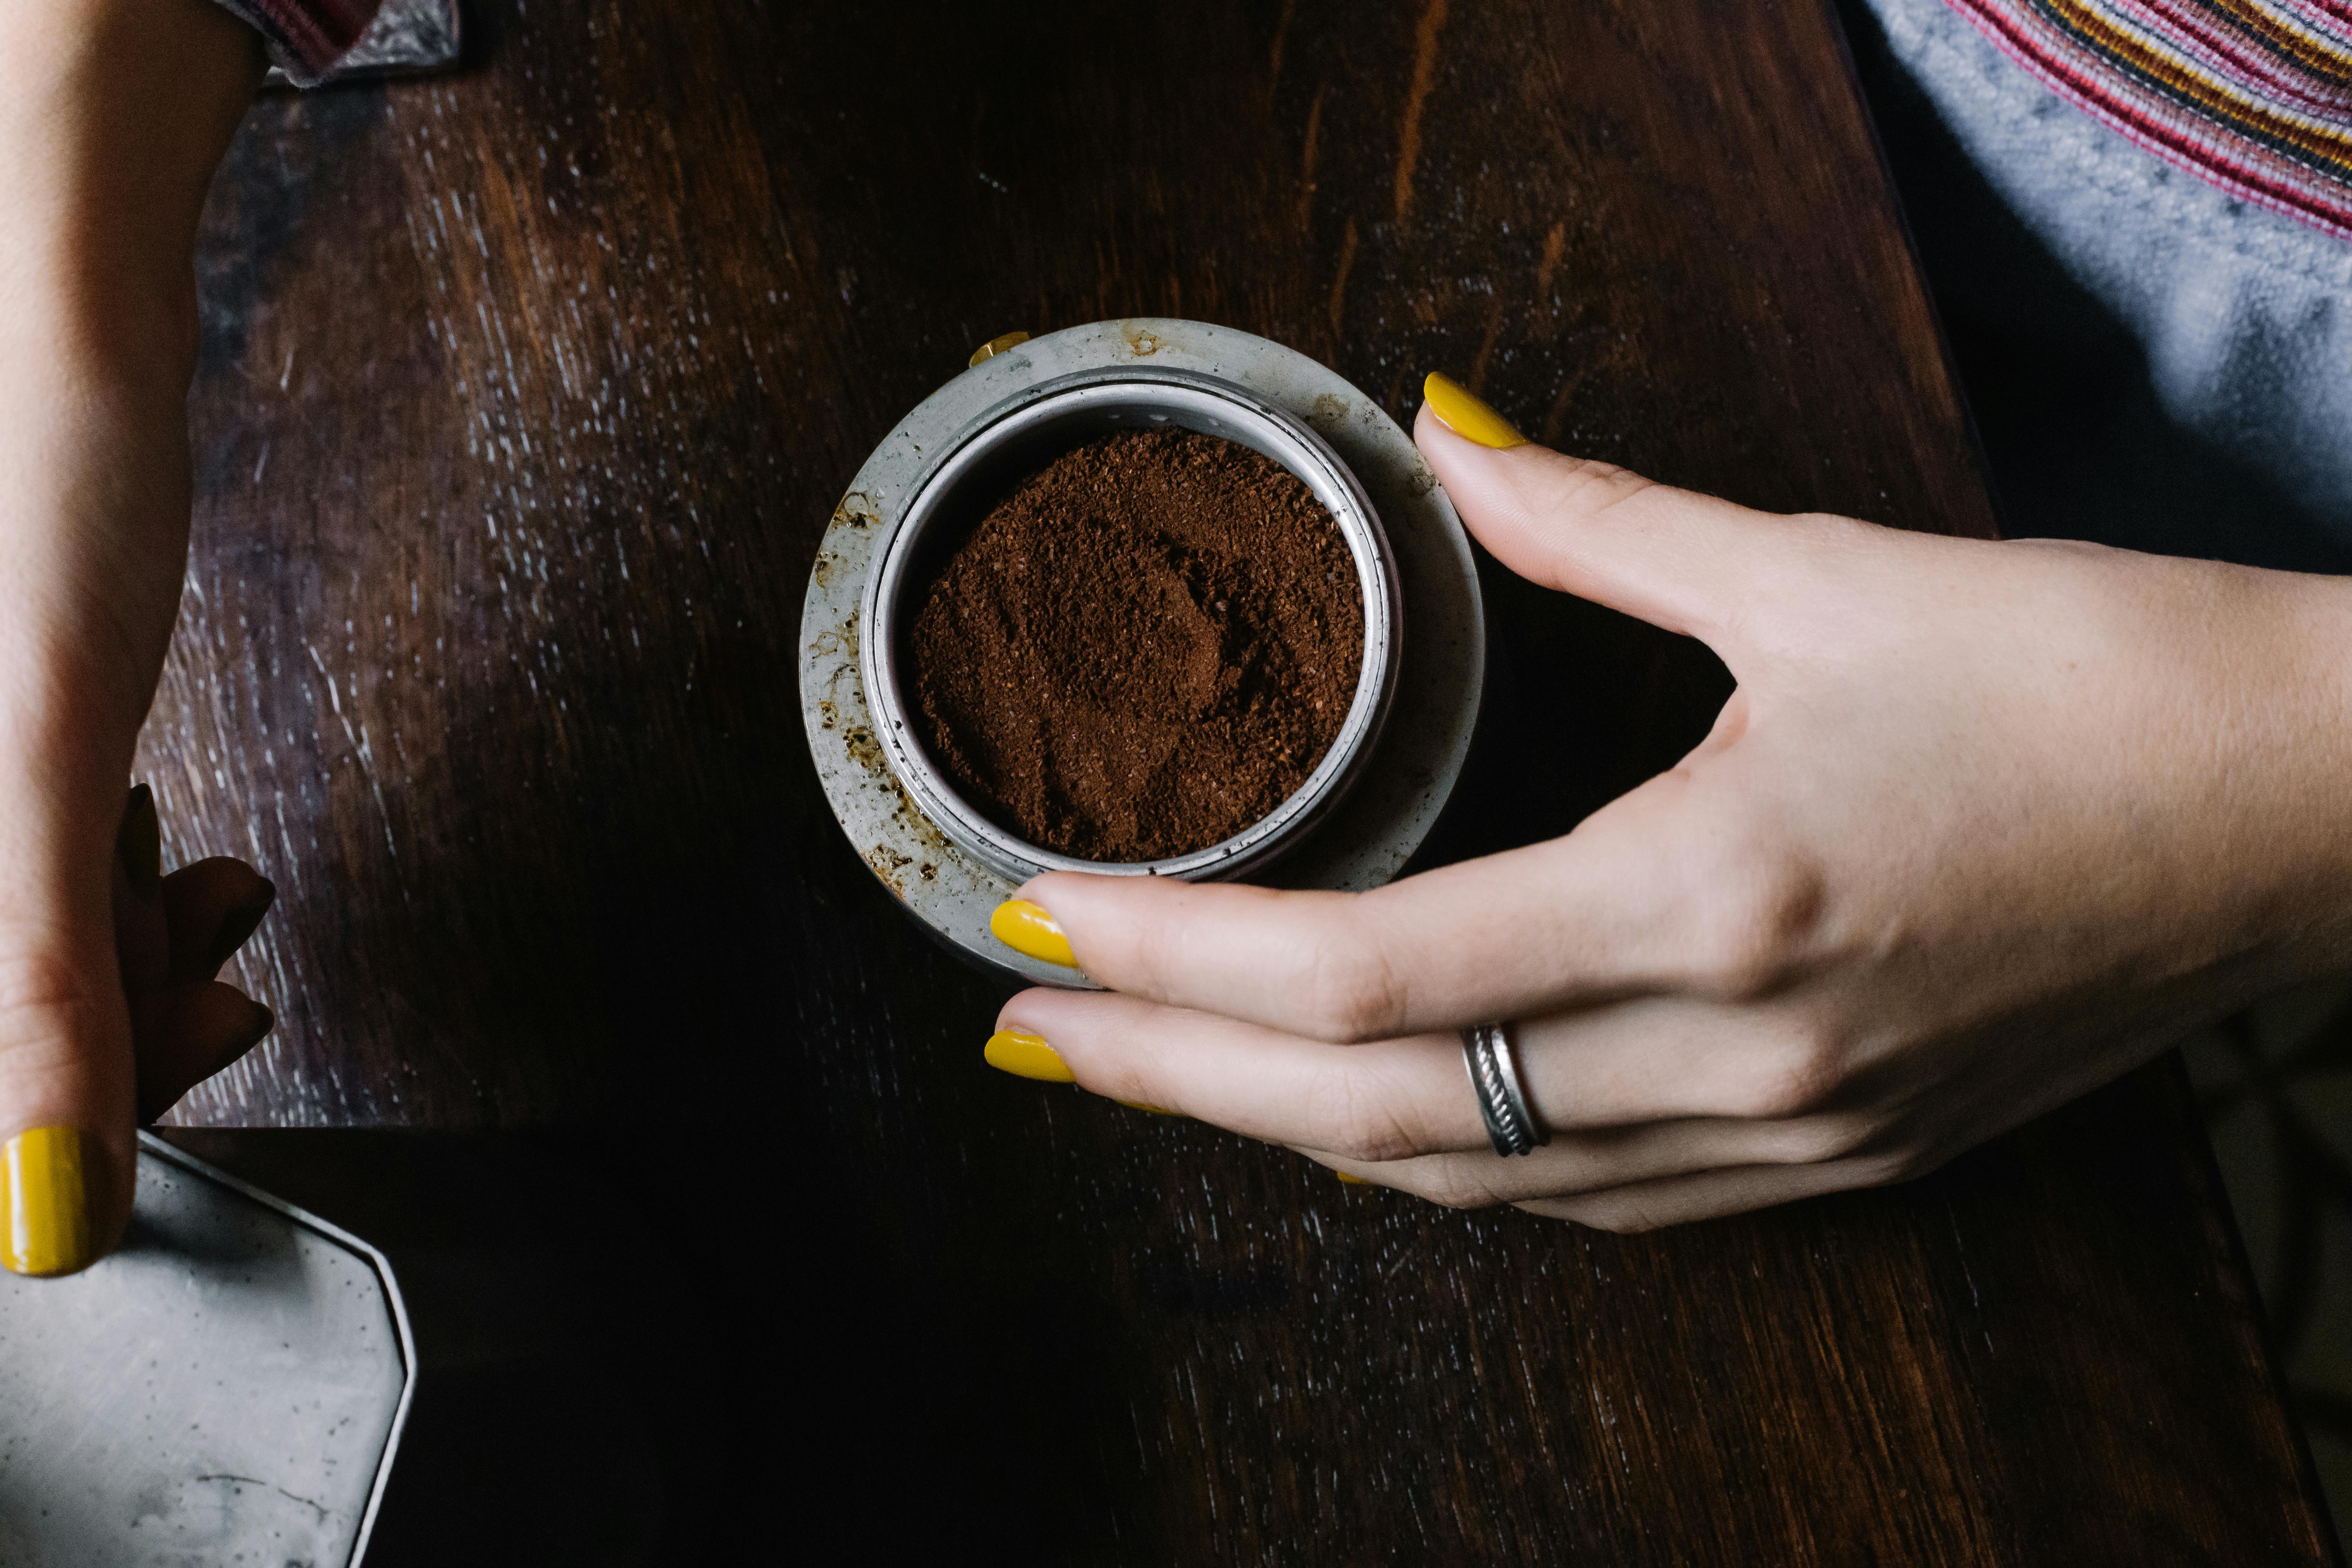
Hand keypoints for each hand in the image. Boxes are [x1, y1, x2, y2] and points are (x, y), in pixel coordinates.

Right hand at [0, 0, 264, 1274]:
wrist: (53, 355)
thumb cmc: (47, 522)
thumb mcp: (41, 770)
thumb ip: (41, 987)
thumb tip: (47, 1212)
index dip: (57, 1113)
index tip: (174, 1085)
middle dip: (112, 1025)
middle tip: (227, 998)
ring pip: (24, 951)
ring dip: (133, 965)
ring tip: (219, 909)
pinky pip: (40, 876)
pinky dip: (128, 896)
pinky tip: (199, 874)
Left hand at [982, 376, 2351, 1230]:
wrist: (2303, 806)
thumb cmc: (2085, 677)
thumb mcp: (1823, 574)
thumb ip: (1600, 517)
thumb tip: (1455, 440)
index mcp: (1715, 895)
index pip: (1364, 974)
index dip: (1174, 960)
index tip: (1040, 924)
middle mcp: (1734, 1046)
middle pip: (1372, 1111)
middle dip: (1172, 1082)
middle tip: (1018, 1038)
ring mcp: (1786, 1130)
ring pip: (1464, 1177)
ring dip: (1286, 1133)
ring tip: (1153, 1074)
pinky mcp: (1832, 1154)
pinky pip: (1578, 1196)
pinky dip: (1438, 1159)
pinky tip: (1357, 1118)